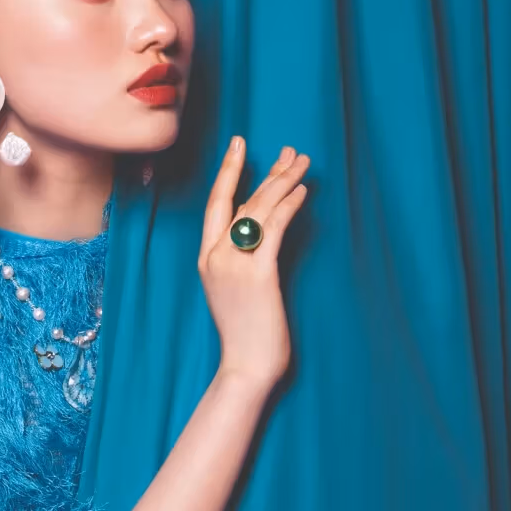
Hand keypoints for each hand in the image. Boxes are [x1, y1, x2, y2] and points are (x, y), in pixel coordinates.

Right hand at [197, 138, 310, 388]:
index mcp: (207, 259)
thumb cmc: (246, 333)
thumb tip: (261, 230)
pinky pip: (274, 230)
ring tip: (303, 163)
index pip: (216, 204)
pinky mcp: (258, 275)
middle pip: (243, 200)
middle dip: (268, 172)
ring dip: (284, 182)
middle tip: (290, 150)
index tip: (240, 145)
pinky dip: (289, 206)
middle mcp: (216, 257)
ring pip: (259, 209)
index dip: (229, 172)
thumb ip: (242, 259)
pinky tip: (302, 191)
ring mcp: (234, 265)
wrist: (245, 365)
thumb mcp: (234, 290)